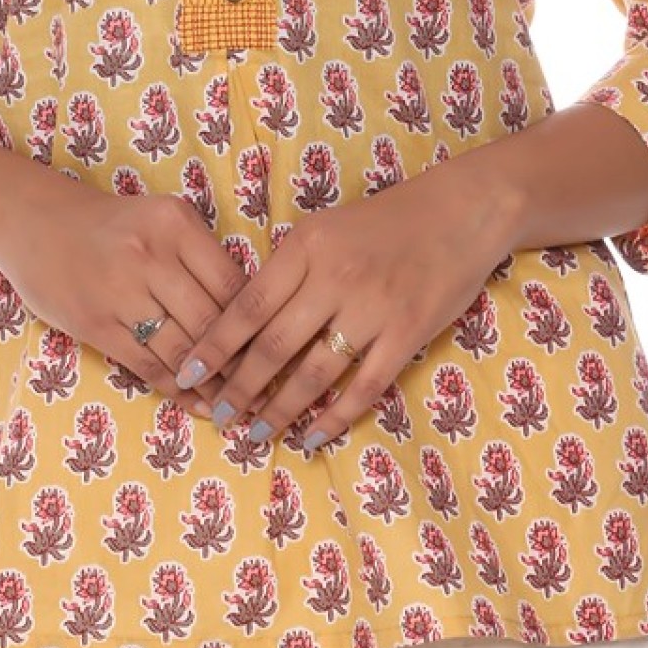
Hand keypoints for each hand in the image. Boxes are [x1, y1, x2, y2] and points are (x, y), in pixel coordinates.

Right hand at [0, 170, 248, 415]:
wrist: (37, 222)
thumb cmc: (113, 225)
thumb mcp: (162, 220)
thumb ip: (200, 257)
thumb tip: (249, 315)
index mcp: (175, 223)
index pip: (232, 282)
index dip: (256, 323)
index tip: (275, 349)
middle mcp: (150, 255)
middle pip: (211, 321)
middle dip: (241, 362)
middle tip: (263, 389)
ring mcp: (120, 291)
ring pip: (182, 349)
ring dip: (212, 384)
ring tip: (236, 405)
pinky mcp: (95, 325)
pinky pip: (147, 365)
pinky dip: (177, 389)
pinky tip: (196, 403)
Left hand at [172, 155, 514, 450]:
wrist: (460, 211)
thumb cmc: (386, 220)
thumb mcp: (325, 229)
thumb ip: (289, 270)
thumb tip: (246, 321)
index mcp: (306, 247)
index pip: (247, 305)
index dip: (214, 346)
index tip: (187, 374)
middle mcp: (333, 278)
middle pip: (273, 346)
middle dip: (240, 388)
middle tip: (219, 418)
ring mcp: (372, 308)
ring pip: (313, 373)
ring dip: (280, 410)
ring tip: (257, 434)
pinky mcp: (407, 333)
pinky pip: (364, 386)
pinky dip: (335, 417)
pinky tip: (312, 436)